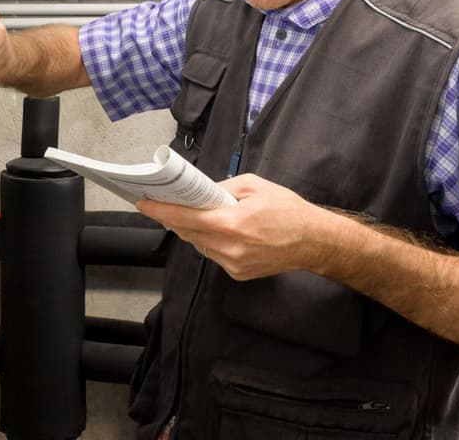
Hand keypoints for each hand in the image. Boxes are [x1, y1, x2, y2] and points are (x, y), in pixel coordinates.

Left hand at [137, 174, 326, 280]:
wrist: (314, 241)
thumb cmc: (288, 210)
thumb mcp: (254, 185)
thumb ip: (223, 188)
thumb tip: (201, 192)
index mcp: (233, 223)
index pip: (186, 218)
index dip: (161, 211)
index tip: (144, 204)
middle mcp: (230, 248)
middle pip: (188, 233)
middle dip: (174, 217)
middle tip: (162, 203)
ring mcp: (233, 264)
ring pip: (199, 244)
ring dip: (192, 230)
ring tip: (192, 213)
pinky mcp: (238, 273)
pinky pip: (213, 254)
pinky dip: (210, 241)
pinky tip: (218, 230)